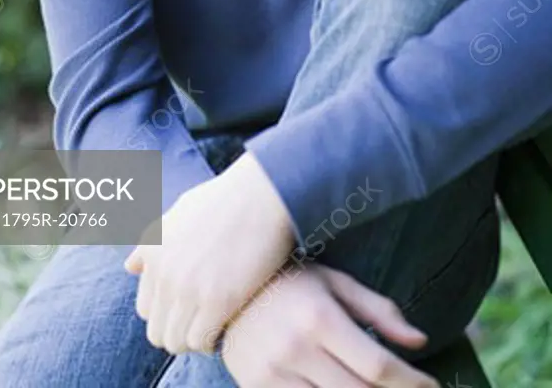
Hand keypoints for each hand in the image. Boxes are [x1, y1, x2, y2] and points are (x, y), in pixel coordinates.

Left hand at [123, 150, 295, 353]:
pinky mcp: (217, 300)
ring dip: (195, 339)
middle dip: (179, 331)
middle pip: (157, 332)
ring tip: (216, 323)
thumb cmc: (226, 199)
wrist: (261, 193)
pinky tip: (226, 324)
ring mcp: (188, 288)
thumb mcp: (178, 212)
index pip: (145, 308)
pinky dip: (212, 341)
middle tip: (204, 320)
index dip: (168, 313)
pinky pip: (201, 341)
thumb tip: (129, 267)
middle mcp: (164, 272)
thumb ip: (152, 243)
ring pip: (177, 342)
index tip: (189, 308)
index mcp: (153, 250)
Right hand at [219, 261, 439, 387]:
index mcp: (319, 317)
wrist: (224, 288)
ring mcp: (273, 373)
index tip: (432, 385)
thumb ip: (378, 310)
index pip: (377, 365)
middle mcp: (295, 348)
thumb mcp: (335, 282)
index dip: (411, 382)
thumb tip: (420, 341)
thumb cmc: (290, 280)